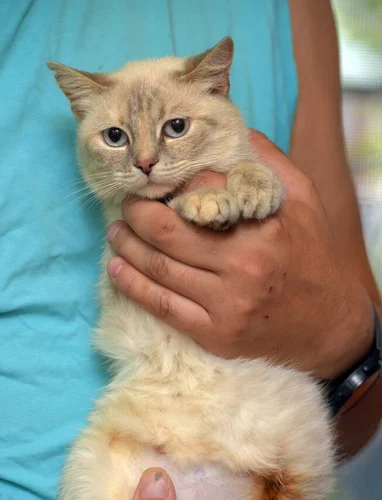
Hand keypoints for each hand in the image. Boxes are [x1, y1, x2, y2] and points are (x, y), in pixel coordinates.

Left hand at [107, 129, 373, 378]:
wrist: (329, 325)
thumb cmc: (313, 257)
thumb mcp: (303, 200)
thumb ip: (268, 162)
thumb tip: (231, 129)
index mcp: (262, 227)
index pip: (200, 193)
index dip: (172, 183)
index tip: (157, 180)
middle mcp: (243, 265)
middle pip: (167, 232)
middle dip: (136, 213)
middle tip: (126, 203)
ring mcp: (227, 304)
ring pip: (159, 268)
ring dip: (127, 246)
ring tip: (115, 231)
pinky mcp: (216, 334)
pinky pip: (163, 307)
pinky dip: (133, 286)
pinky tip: (117, 269)